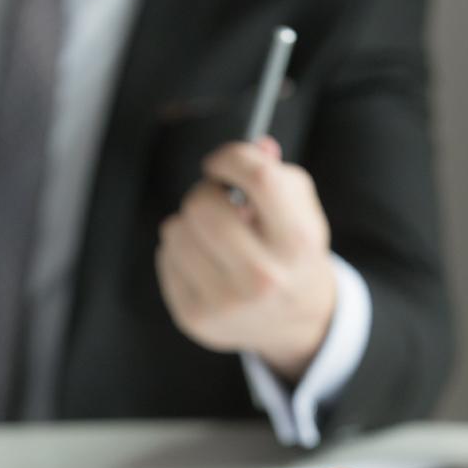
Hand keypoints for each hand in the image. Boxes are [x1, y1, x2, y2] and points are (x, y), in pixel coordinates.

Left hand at [155, 139, 336, 381]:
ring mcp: (226, 303)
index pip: (260, 178)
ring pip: (175, 229)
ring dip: (190, 223)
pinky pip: (165, 257)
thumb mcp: (301, 213)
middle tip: (217, 202)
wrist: (295, 321)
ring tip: (214, 238)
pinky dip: (180, 250)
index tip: (220, 163)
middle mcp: (264, 278)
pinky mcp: (196, 318)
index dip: (232, 158)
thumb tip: (257, 146)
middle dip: (205, 194)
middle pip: (203, 206)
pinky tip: (204, 262)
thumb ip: (279, 175)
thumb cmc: (292, 255)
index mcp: (297, 244)